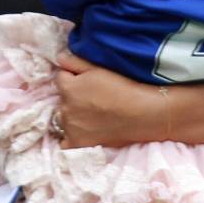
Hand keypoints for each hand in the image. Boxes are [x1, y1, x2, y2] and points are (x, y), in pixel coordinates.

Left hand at [54, 51, 169, 147]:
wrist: (144, 113)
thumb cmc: (123, 87)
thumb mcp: (98, 67)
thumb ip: (74, 62)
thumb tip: (59, 59)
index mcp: (68, 88)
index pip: (60, 78)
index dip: (74, 78)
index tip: (88, 83)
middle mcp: (64, 108)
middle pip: (62, 100)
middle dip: (72, 98)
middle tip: (94, 100)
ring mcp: (70, 128)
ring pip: (63, 119)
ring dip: (73, 116)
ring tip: (94, 116)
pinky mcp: (78, 143)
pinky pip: (64, 142)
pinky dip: (71, 137)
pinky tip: (84, 133)